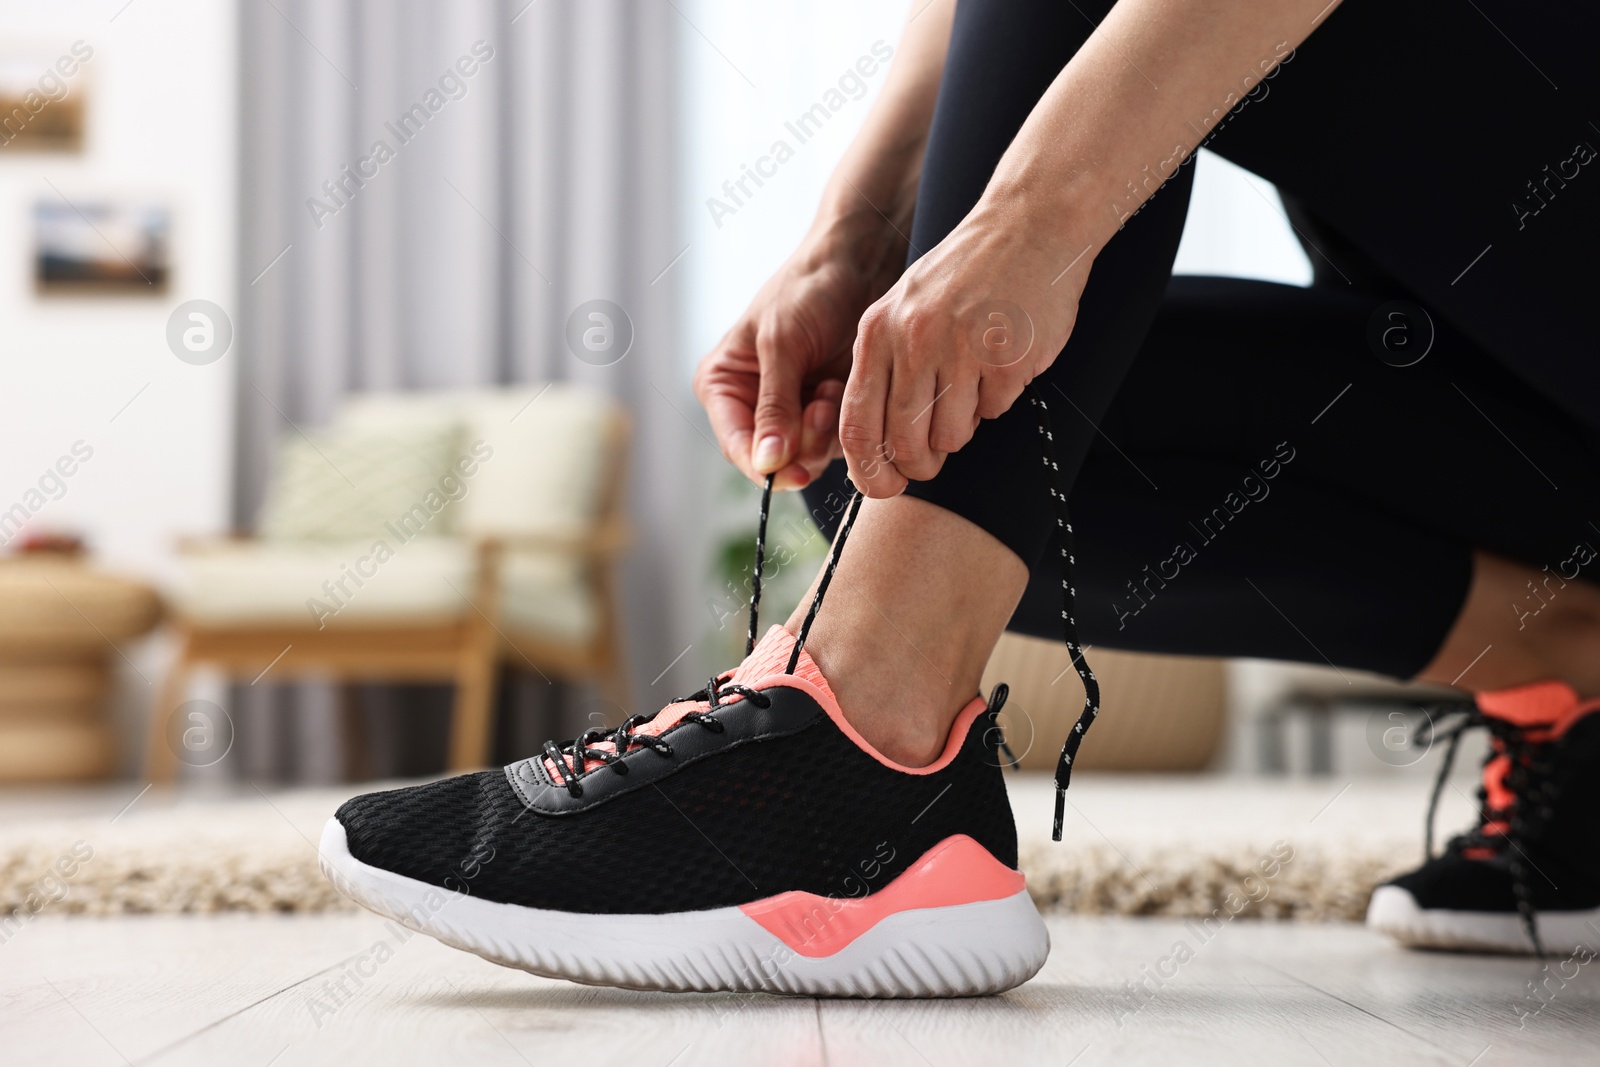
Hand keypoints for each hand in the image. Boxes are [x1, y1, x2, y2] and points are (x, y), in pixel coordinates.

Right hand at [694, 217, 904, 489]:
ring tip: (832, 388)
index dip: (761, 465)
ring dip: (823, 431)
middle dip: (800, 443)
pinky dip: (841, 422)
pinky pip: (834, 442)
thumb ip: (774, 406)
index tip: (790, 472)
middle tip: (820, 409)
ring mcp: (792, 409)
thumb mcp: (782, 345)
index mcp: (724, 385)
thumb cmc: (808, 290)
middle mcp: (753, 403)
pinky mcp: (826, 409)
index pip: (736, 445)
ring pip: (806, 456)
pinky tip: (841, 386)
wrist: (858, 263)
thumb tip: (766, 462)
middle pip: (772, 458)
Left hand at [840, 198, 1093, 495]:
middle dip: (918, 466)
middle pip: (903, 443)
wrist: (1027, 224)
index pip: (855, 425)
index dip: (867, 470)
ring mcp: (960, 350)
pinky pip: (995, 412)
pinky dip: (998, 399)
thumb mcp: (903, 310)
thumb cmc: (962, 275)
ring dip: (962, 429)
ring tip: (972, 386)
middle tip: (931, 463)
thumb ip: (884, 369)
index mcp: (876, 333)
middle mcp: (913, 341)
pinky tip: (1001, 360)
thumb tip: (879, 450)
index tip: (883, 487)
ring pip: (952, 437)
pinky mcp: (1005, 358)